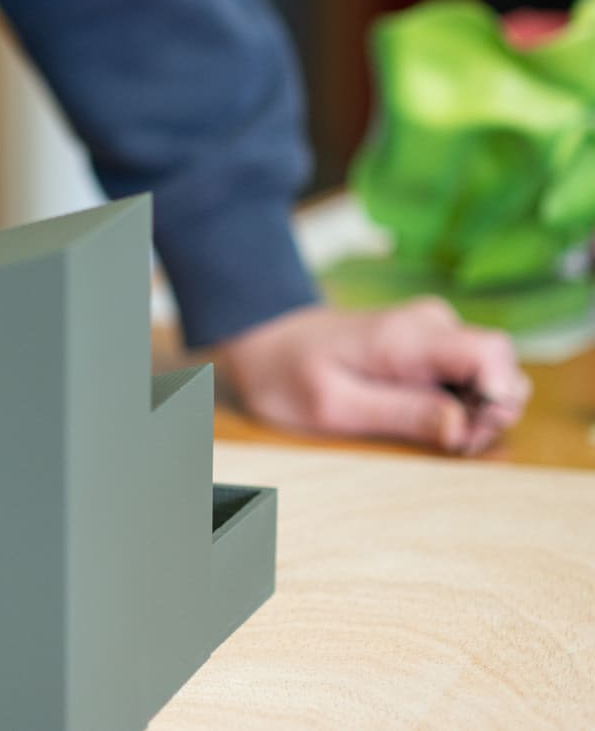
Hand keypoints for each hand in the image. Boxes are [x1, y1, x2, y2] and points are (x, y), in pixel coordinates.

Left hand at [214, 296, 531, 454]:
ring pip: (493, 376)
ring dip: (475, 413)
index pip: (493, 353)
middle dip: (489, 414)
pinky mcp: (431, 348)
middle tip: (444, 443)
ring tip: (425, 431)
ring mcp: (435, 333)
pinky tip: (425, 418)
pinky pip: (470, 378)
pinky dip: (460, 404)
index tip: (464, 433)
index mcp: (408, 335)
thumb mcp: (334, 406)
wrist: (264, 339)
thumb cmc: (288, 374)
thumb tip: (464, 427)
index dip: (497, 398)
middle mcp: (433, 325)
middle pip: (503, 369)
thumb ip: (401, 414)